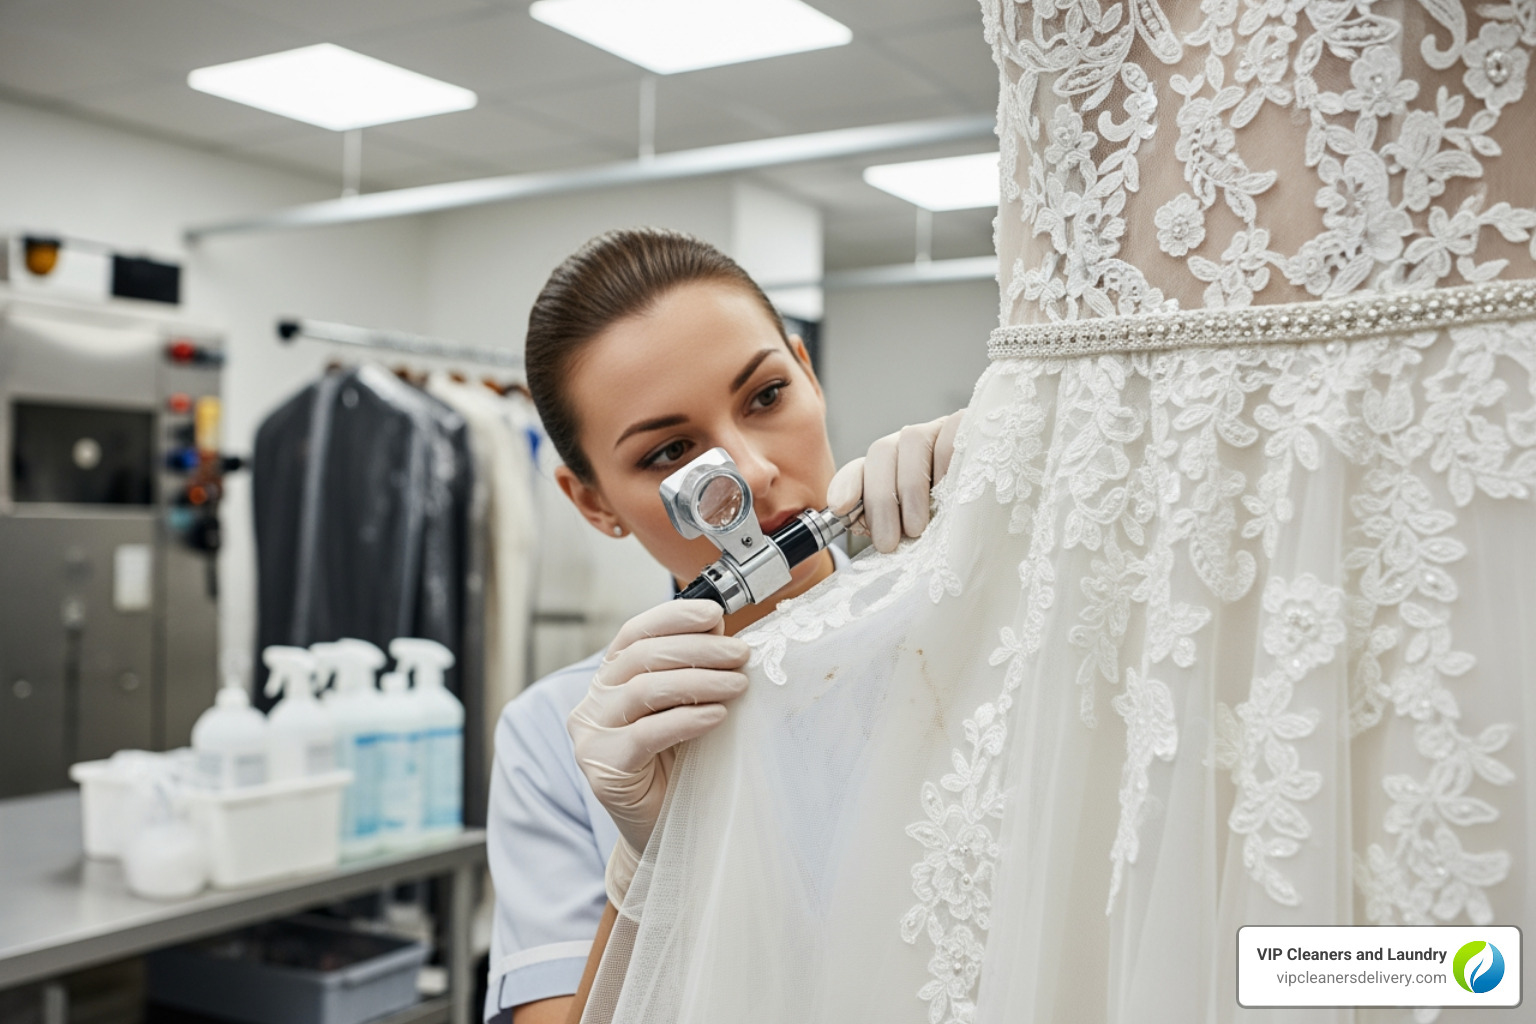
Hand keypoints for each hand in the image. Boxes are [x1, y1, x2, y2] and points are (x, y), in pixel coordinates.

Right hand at [567, 600, 749, 854]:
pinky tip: (717, 716)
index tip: (714, 613)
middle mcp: (592, 703)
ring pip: (644, 690)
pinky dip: (686, 720)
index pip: (633, 634)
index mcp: (609, 680)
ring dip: (699, 681)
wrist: (663, 832)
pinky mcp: (603, 767)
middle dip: (697, 649)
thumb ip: (692, 671)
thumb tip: (720, 628)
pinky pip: (646, 734)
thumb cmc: (677, 766)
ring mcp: (591, 736)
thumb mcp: (686, 708)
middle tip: (741, 653)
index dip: (672, 617)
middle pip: (641, 657)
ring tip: (739, 684)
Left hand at [826, 410, 963, 552]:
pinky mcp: (973, 425)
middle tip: (889, 542)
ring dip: (910, 488)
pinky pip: (952, 433)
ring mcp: (942, 431)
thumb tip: (859, 526)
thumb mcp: (918, 532)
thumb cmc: (958, 525)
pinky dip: (947, 463)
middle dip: (880, 500)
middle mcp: (913, 445)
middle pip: (882, 452)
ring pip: (912, 441)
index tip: (839, 508)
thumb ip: (889, 527)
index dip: (847, 484)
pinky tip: (952, 494)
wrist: (1009, 515)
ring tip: (919, 527)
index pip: (861, 467)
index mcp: (894, 469)